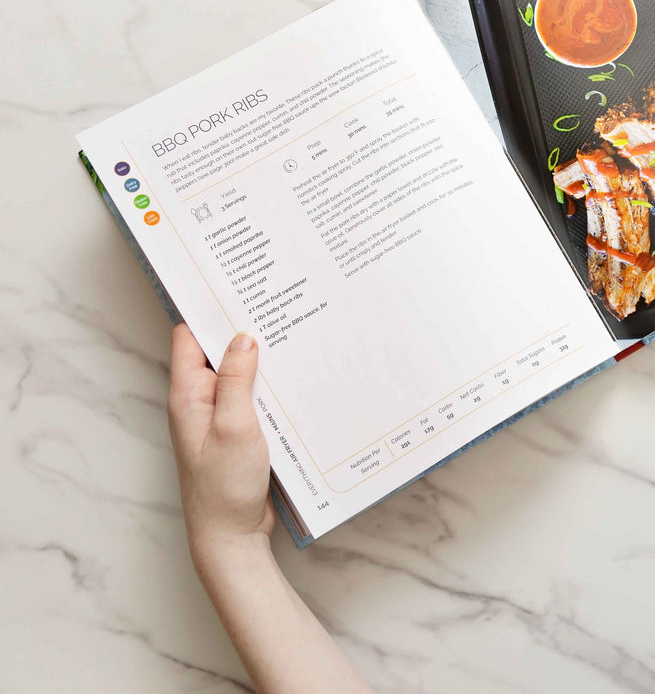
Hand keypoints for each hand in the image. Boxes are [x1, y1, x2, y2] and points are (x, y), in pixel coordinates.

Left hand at [168, 325, 273, 568]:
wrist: (231, 537)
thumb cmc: (224, 488)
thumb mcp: (234, 427)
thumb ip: (236, 381)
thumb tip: (243, 337)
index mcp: (188, 396)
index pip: (188, 337)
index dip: (208, 311)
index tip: (235, 289)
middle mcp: (201, 402)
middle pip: (217, 351)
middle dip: (243, 330)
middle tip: (275, 303)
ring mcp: (221, 417)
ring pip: (240, 374)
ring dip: (263, 359)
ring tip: (292, 334)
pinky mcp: (241, 431)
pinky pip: (254, 397)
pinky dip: (271, 385)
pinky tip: (295, 377)